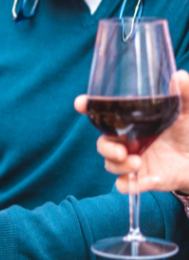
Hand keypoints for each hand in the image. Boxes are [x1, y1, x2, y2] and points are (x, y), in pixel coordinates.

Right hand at [74, 70, 188, 193]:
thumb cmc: (188, 131)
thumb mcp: (186, 111)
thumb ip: (183, 94)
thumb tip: (180, 75)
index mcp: (130, 122)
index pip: (102, 114)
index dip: (88, 107)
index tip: (81, 103)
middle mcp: (126, 141)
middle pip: (102, 144)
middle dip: (106, 148)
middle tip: (121, 151)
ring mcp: (132, 160)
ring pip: (110, 165)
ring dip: (119, 166)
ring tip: (138, 164)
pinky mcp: (141, 179)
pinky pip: (125, 185)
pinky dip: (132, 184)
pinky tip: (149, 179)